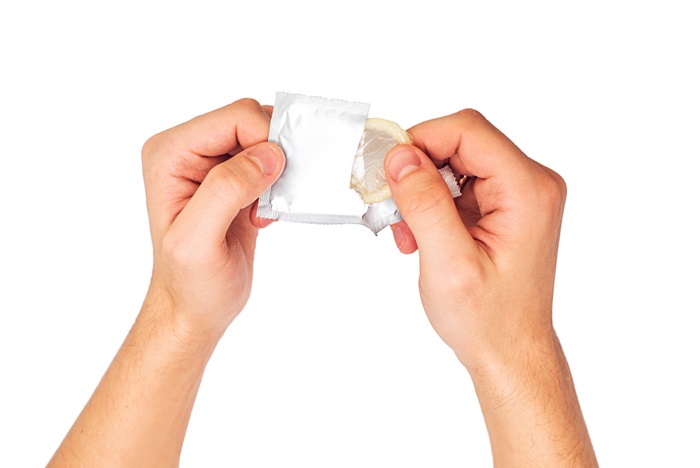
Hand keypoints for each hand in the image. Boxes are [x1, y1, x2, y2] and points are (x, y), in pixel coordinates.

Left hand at [142, 98, 284, 339]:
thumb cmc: (189, 283)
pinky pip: (269, 162)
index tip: (272, 184)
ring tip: (262, 210)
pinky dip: (277, 186)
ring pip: (265, 140)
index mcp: (170, 153)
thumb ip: (227, 190)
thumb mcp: (197, 242)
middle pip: (251, 121)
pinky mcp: (232, 179)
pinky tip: (261, 216)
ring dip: (277, 174)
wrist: (194, 309)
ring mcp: (210, 163)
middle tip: (268, 198)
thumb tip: (269, 155)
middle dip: (272, 157)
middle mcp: (187, 150)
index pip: (235, 118)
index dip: (265, 143)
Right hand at [385, 110, 595, 465]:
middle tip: (393, 207)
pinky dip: (432, 203)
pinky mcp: (505, 205)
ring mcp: (519, 194)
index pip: (467, 131)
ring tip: (409, 233)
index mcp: (527, 191)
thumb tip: (401, 156)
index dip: (420, 140)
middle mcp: (531, 184)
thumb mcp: (449, 263)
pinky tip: (422, 235)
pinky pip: (459, 183)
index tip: (388, 170)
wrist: (509, 351)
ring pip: (456, 161)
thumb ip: (425, 203)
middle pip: (461, 142)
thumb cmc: (489, 320)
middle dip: (419, 170)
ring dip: (422, 191)